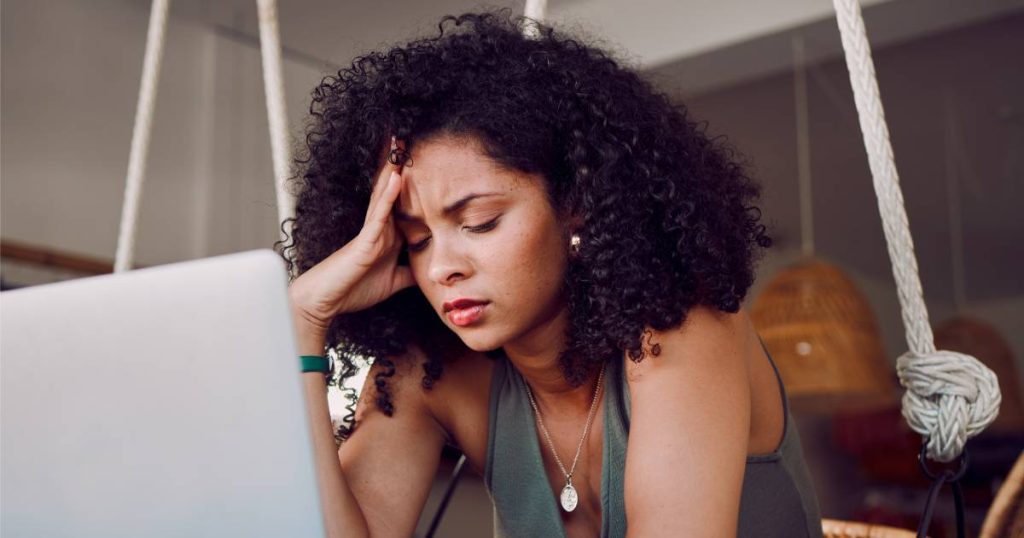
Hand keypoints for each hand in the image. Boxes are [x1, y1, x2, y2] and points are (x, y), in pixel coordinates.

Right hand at [288, 137, 415, 335]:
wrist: (326, 302)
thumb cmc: (353, 289)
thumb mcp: (394, 282)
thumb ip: (409, 273)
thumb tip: (429, 271)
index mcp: (387, 234)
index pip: (403, 202)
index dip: (412, 180)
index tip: (423, 158)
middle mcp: (379, 226)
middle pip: (393, 189)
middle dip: (400, 164)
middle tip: (410, 136)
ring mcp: (371, 230)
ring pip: (385, 193)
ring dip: (393, 168)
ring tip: (401, 142)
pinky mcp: (365, 240)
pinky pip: (379, 214)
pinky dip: (389, 195)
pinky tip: (397, 176)